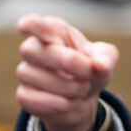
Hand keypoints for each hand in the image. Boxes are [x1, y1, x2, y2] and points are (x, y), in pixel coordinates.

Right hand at [14, 14, 118, 130]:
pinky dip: (60, 105)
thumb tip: (102, 65)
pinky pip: (39, 102)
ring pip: (47, 81)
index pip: (38, 26)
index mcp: (53, 31)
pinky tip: (67, 103)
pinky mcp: (24, 95)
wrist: (82, 98)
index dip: (31, 25)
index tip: (23, 25)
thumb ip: (106, 57)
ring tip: (80, 88)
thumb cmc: (90, 69)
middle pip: (47, 54)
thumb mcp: (104, 60)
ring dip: (73, 89)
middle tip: (90, 74)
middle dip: (74, 65)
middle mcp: (33, 48)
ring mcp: (25, 72)